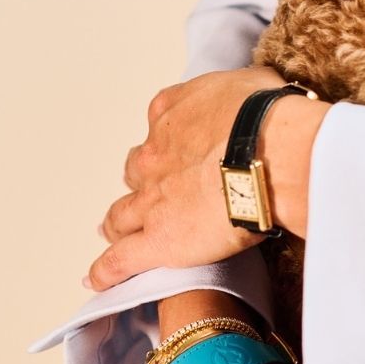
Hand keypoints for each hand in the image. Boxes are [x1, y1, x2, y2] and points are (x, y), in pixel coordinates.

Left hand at [87, 66, 329, 290]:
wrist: (268, 152)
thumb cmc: (267, 117)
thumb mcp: (253, 84)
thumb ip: (239, 93)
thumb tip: (252, 96)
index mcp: (171, 113)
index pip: (159, 126)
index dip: (167, 142)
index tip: (177, 150)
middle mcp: (154, 154)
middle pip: (136, 170)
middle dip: (140, 181)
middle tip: (145, 192)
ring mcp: (150, 199)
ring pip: (120, 215)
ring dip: (115, 223)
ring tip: (109, 231)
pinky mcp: (157, 239)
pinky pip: (120, 260)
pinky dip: (106, 271)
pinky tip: (96, 279)